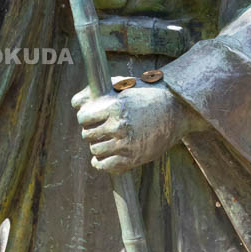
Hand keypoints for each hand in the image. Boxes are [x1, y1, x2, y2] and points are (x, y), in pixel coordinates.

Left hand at [71, 78, 205, 173]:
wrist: (176, 110)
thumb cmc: (147, 94)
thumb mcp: (122, 86)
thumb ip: (96, 92)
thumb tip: (74, 103)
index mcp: (114, 106)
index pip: (83, 117)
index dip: (86, 116)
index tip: (91, 116)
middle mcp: (118, 126)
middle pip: (87, 134)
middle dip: (91, 130)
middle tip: (100, 127)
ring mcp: (125, 144)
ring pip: (95, 150)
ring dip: (98, 145)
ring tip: (106, 139)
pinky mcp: (132, 158)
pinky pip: (105, 166)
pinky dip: (101, 162)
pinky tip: (104, 156)